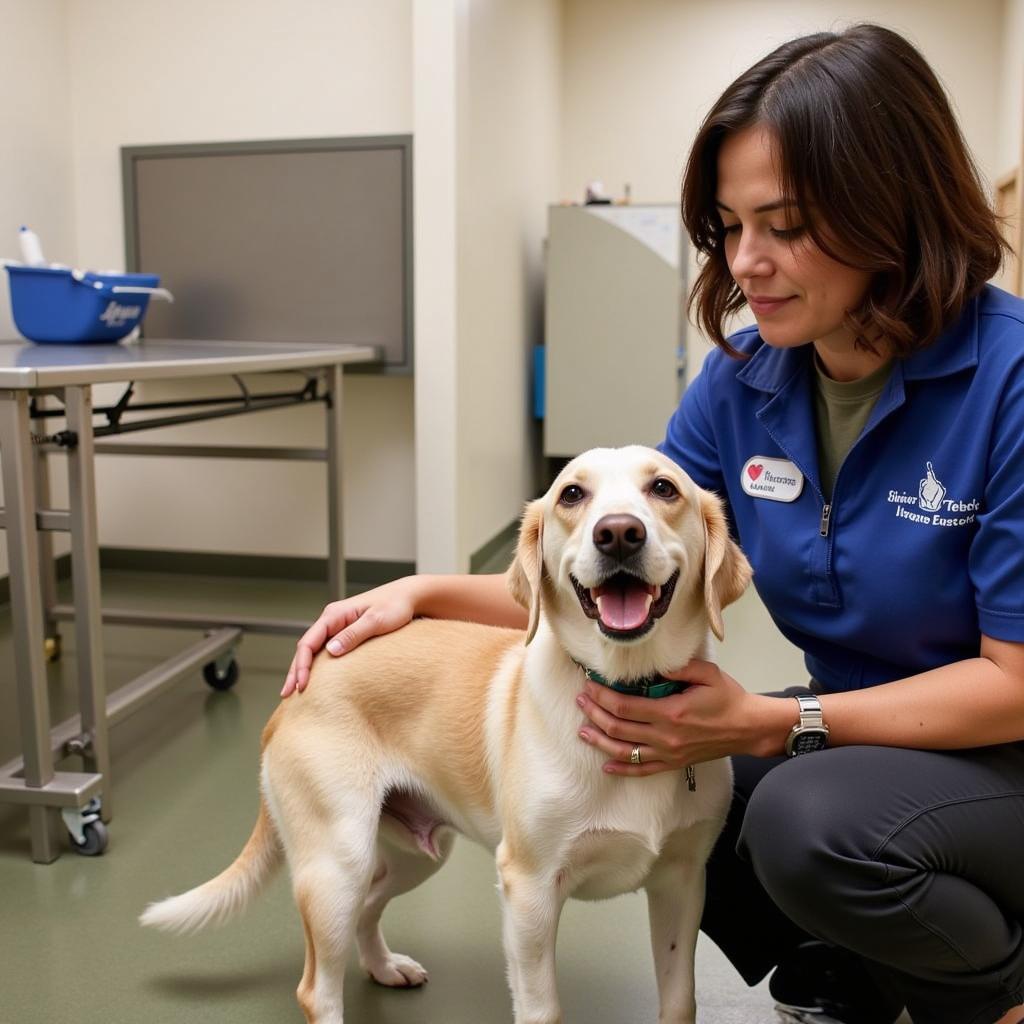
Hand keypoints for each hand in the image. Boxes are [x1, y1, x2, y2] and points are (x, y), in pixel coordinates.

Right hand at [281, 577, 418, 696]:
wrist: (409, 596)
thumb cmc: (395, 606)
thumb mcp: (376, 621)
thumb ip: (354, 634)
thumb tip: (331, 651)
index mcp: (334, 614)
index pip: (308, 642)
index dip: (301, 665)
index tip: (301, 685)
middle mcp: (332, 620)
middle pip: (305, 648)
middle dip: (295, 671)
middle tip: (286, 694)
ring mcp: (338, 626)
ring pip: (313, 650)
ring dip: (303, 669)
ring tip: (294, 691)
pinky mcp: (345, 633)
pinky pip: (324, 650)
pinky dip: (316, 665)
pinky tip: (314, 679)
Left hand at [575, 659, 758, 775]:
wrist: (749, 728)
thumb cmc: (728, 698)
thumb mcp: (707, 674)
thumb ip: (679, 668)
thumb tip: (654, 665)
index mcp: (671, 712)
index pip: (625, 707)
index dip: (602, 697)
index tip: (590, 686)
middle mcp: (666, 736)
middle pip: (618, 728)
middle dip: (595, 714)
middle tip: (581, 701)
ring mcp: (669, 753)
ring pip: (625, 751)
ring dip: (600, 741)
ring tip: (583, 731)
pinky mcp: (674, 763)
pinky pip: (643, 770)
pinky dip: (622, 769)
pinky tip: (606, 766)